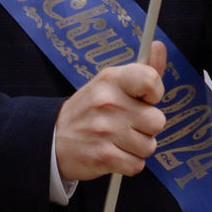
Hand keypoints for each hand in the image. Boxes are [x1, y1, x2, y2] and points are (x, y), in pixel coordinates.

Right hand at [53, 42, 168, 181]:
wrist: (53, 139)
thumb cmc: (89, 110)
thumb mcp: (110, 84)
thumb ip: (141, 70)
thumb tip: (159, 46)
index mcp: (112, 79)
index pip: (151, 80)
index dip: (154, 94)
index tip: (143, 100)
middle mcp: (108, 102)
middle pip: (158, 121)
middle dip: (146, 128)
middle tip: (127, 125)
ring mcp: (105, 130)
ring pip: (149, 146)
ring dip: (137, 148)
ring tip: (118, 140)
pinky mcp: (103, 156)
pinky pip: (137, 165)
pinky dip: (128, 163)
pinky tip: (114, 154)